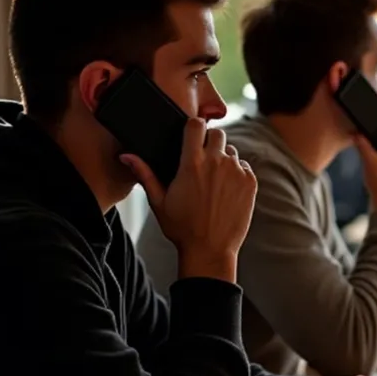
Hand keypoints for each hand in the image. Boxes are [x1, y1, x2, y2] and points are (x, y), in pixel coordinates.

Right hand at [123, 118, 256, 282]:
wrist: (210, 250)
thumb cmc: (181, 227)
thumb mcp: (158, 201)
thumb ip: (145, 174)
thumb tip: (125, 155)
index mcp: (191, 163)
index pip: (196, 124)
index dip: (193, 127)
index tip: (190, 135)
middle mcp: (216, 162)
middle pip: (217, 133)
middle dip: (209, 141)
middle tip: (202, 158)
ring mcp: (236, 172)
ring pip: (231, 151)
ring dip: (223, 159)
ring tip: (213, 180)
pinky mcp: (251, 182)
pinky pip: (244, 167)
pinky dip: (237, 173)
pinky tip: (226, 190)